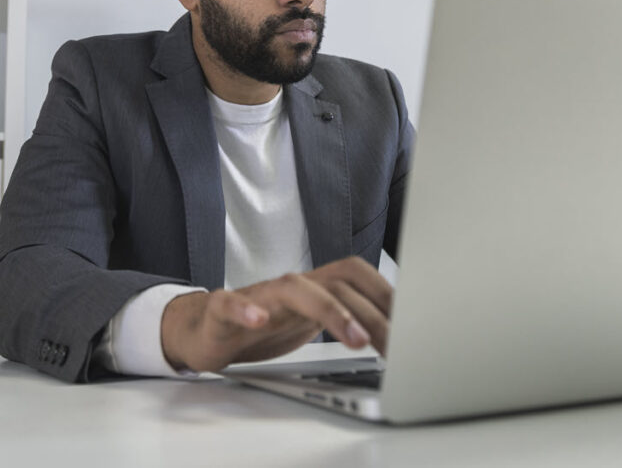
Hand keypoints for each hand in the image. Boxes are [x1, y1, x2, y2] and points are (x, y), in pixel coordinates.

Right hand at [160, 256, 391, 371]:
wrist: (205, 328)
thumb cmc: (262, 325)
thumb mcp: (311, 323)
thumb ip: (346, 321)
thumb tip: (397, 335)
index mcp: (313, 287)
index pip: (356, 275)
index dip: (386, 293)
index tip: (416, 320)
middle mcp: (290, 286)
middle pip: (338, 286)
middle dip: (372, 314)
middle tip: (396, 346)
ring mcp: (257, 296)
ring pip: (295, 289)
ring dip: (331, 311)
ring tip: (356, 339)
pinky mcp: (221, 311)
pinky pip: (230, 304)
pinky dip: (244, 310)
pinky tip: (257, 321)